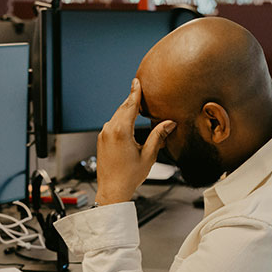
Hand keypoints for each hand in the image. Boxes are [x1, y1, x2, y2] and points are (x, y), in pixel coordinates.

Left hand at [95, 78, 175, 204]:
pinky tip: (128, 121)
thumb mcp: (148, 155)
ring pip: (117, 116)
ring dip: (126, 110)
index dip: (135, 92)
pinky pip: (112, 124)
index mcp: (121, 131)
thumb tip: (170, 123)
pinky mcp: (101, 139)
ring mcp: (103, 134)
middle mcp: (109, 130)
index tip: (137, 81)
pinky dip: (121, 119)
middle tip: (140, 90)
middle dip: (132, 100)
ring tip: (137, 105)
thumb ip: (158, 136)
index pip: (130, 106)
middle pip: (123, 108)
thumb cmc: (130, 176)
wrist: (112, 190)